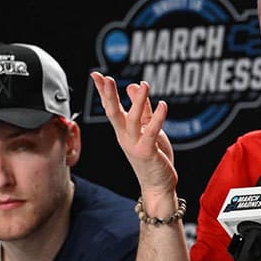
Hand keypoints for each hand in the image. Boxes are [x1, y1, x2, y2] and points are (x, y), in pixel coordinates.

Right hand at [90, 72, 178, 200]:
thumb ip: (142, 108)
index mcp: (124, 130)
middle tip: (105, 78)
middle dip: (109, 95)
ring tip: (144, 85)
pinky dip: (157, 118)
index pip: (110, 107)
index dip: (104, 91)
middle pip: (113, 113)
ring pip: (133, 120)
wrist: (158, 185)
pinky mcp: (147, 152)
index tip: (97, 75)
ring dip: (137, 102)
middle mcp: (125, 137)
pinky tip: (163, 105)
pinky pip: (151, 132)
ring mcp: (134, 145)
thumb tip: (133, 86)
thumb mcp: (147, 128)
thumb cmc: (153, 157)